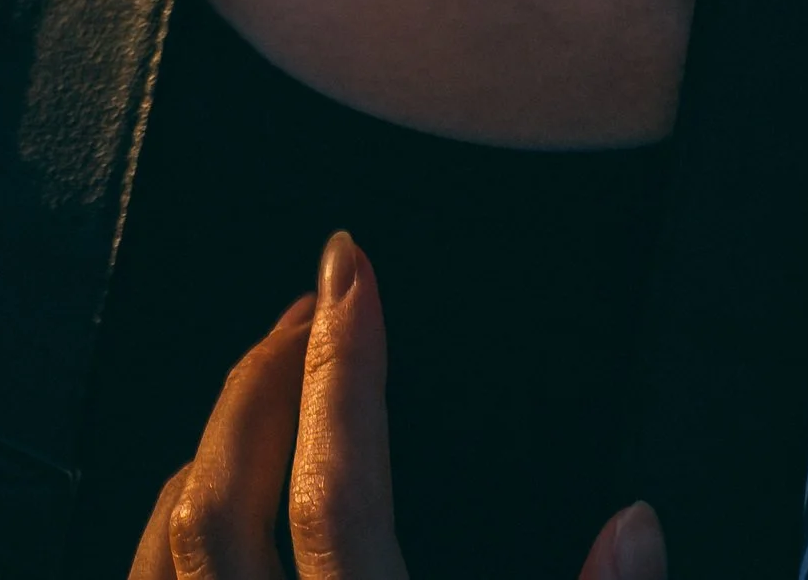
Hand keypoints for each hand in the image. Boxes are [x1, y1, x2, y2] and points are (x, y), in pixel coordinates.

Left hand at [127, 231, 664, 579]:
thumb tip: (636, 523)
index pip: (338, 496)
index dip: (343, 368)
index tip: (349, 264)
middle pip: (228, 500)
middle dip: (263, 380)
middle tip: (311, 307)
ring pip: (173, 543)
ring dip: (211, 445)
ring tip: (263, 380)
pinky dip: (171, 525)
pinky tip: (204, 492)